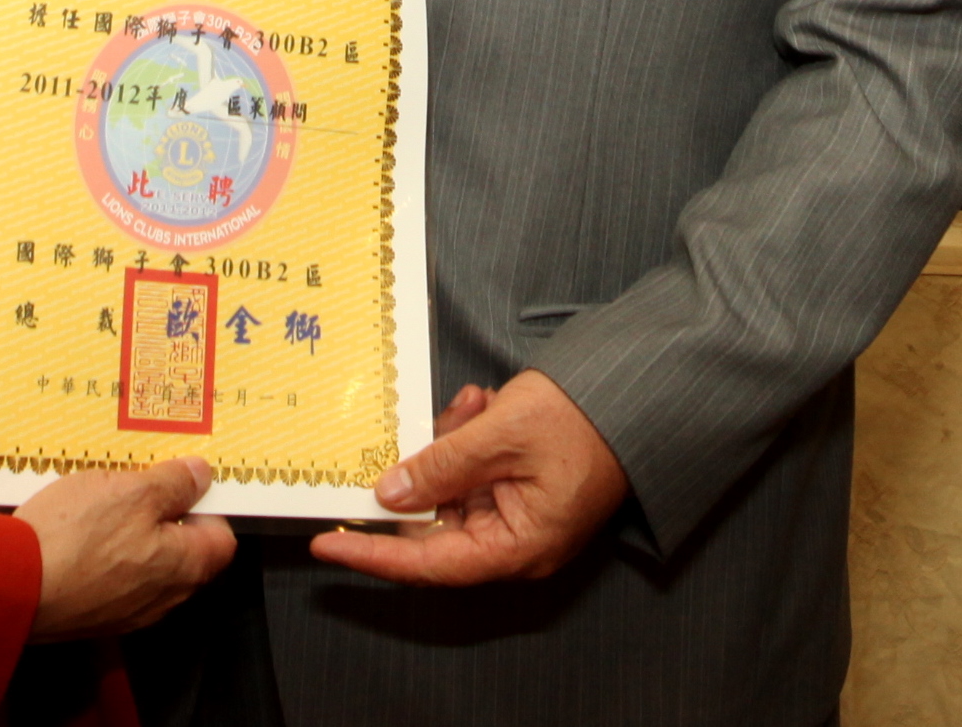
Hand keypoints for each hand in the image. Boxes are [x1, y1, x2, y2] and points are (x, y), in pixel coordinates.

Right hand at [14, 455, 234, 639]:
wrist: (12, 587)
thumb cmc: (77, 537)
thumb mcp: (130, 491)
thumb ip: (173, 484)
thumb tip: (201, 476)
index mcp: (184, 568)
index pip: (221, 538)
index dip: (207, 505)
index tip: (183, 479)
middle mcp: (163, 598)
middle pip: (182, 552)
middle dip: (165, 516)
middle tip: (137, 483)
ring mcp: (127, 612)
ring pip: (144, 565)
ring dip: (130, 534)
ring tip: (101, 501)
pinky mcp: (92, 615)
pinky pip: (111, 578)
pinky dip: (103, 554)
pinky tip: (77, 531)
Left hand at [308, 370, 627, 587]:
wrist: (636, 397)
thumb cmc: (582, 421)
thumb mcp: (501, 435)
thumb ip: (441, 467)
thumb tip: (388, 496)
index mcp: (517, 547)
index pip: (429, 565)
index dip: (373, 557)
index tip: (325, 546)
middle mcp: (515, 545)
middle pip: (436, 524)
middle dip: (425, 468)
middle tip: (439, 423)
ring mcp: (517, 520)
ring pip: (450, 492)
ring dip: (451, 445)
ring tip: (477, 405)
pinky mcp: (518, 494)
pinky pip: (472, 475)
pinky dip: (468, 440)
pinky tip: (483, 407)